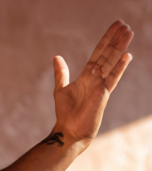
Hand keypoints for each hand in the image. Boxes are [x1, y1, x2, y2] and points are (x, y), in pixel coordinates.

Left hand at [50, 20, 132, 144]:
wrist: (69, 130)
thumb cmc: (65, 113)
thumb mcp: (60, 89)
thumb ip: (61, 73)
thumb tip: (57, 57)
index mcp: (87, 75)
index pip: (99, 53)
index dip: (106, 40)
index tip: (116, 26)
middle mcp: (96, 78)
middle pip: (107, 55)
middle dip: (115, 40)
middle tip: (124, 25)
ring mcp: (101, 85)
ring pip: (112, 63)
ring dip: (120, 48)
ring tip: (128, 33)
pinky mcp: (103, 94)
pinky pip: (112, 79)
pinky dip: (119, 68)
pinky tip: (126, 56)